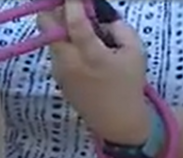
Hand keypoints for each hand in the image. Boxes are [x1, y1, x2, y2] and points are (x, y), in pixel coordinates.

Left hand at [36, 0, 150, 144]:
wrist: (116, 120)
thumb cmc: (129, 84)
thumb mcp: (135, 51)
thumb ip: (119, 27)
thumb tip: (100, 14)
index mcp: (91, 55)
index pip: (74, 22)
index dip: (72, 3)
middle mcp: (70, 62)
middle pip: (47, 26)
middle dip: (55, 9)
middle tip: (69, 5)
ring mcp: (59, 70)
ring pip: (50, 37)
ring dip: (60, 25)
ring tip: (80, 26)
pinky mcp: (57, 77)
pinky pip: (55, 51)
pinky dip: (63, 41)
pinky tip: (80, 45)